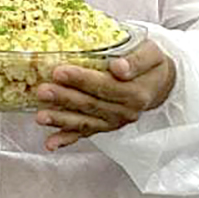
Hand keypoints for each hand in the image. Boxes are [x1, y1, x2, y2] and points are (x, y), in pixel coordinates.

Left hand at [34, 40, 174, 150]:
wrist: (158, 82)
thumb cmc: (150, 63)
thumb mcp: (151, 53)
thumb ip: (136, 60)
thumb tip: (118, 67)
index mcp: (136, 93)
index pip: (105, 86)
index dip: (82, 80)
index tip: (60, 71)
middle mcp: (125, 112)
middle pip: (91, 105)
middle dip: (64, 98)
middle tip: (42, 90)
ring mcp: (114, 122)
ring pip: (84, 121)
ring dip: (61, 120)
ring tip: (40, 116)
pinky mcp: (105, 126)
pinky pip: (85, 134)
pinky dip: (67, 139)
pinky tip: (50, 143)